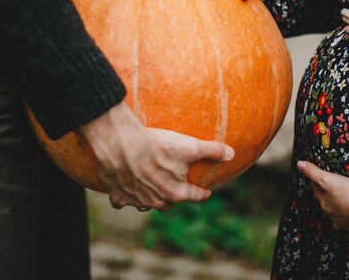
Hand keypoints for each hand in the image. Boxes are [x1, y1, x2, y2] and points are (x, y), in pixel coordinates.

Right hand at [78, 101, 234, 211]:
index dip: (202, 193)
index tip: (207, 192)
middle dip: (174, 197)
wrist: (120, 144)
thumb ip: (212, 150)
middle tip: (176, 188)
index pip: (194, 196)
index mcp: (175, 192)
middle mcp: (156, 200)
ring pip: (146, 205)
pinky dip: (124, 197)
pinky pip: (121, 202)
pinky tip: (125, 189)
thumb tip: (231, 153)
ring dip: (150, 199)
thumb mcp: (190, 146)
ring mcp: (136, 200)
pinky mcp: (117, 194)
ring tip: (152, 190)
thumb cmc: (157, 145)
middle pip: (169, 204)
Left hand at [297, 160, 348, 238]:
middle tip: (330, 192)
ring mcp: (343, 224)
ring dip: (335, 218)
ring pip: (336, 222)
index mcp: (324, 203)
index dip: (316, 183)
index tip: (315, 178)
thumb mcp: (328, 179)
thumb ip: (313, 172)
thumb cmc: (347, 192)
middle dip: (326, 200)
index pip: (317, 191)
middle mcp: (332, 214)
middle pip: (326, 206)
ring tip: (338, 213)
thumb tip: (299, 164)